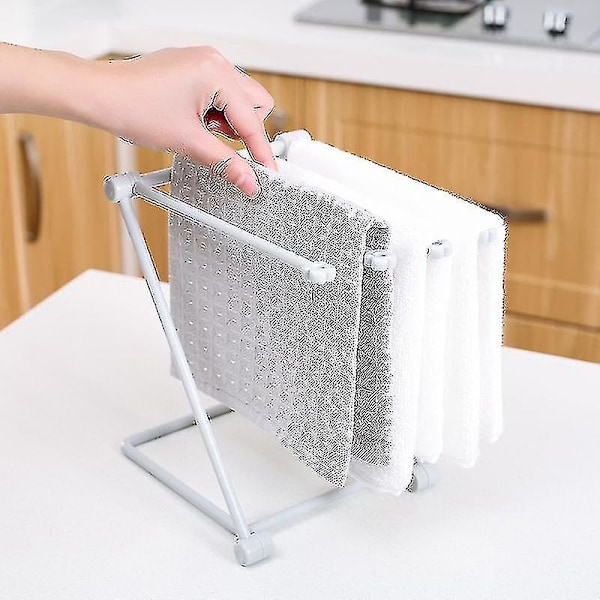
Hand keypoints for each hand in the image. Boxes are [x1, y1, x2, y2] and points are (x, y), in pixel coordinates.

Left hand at [95, 47, 275, 195]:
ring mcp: (202, 62)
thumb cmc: (132, 106)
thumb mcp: (187, 141)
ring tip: (200, 132)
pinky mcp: (192, 69)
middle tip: (226, 149)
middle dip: (246, 132)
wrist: (99, 96)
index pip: (252, 120)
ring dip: (228, 122)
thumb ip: (225, 163)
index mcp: (216, 72)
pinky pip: (220, 93)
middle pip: (254, 104)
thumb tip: (248, 180)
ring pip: (238, 99)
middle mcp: (213, 61)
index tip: (267, 173)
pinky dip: (215, 113)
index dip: (261, 152)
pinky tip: (194, 123)